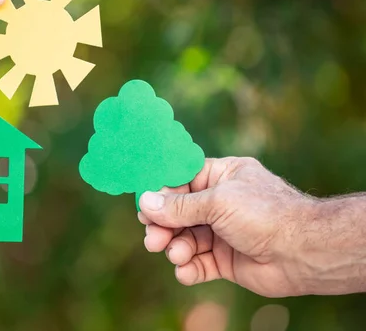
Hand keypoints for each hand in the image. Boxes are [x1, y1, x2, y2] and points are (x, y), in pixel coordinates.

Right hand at [138, 157, 316, 296]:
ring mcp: (222, 232)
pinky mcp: (225, 259)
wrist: (303, 252)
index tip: (143, 206)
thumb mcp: (218, 202)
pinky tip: (185, 271)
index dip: (161, 193)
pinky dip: (189, 268)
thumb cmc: (264, 214)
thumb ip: (179, 206)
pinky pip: (199, 263)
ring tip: (174, 254)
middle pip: (178, 212)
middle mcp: (220, 203)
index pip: (181, 180)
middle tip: (152, 238)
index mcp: (221, 176)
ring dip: (176, 247)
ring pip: (185, 238)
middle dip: (164, 225)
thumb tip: (145, 201)